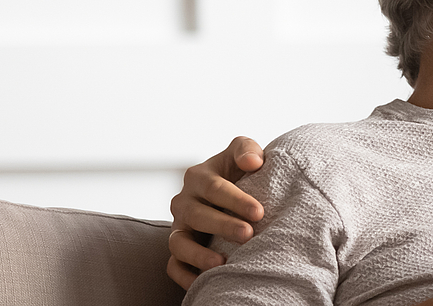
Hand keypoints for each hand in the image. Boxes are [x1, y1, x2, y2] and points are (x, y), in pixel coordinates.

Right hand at [166, 136, 266, 288]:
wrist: (231, 191)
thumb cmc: (239, 171)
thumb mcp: (241, 152)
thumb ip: (246, 149)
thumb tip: (252, 161)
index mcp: (198, 176)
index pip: (214, 188)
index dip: (236, 200)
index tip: (259, 212)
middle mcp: (184, 202)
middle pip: (197, 215)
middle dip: (223, 226)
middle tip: (248, 234)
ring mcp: (178, 227)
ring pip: (179, 243)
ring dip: (199, 255)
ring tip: (222, 263)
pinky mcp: (179, 249)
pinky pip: (173, 266)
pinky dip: (185, 276)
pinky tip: (205, 281)